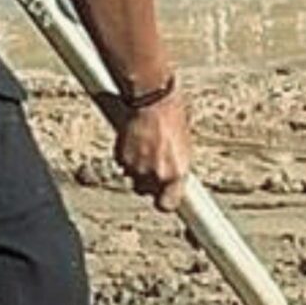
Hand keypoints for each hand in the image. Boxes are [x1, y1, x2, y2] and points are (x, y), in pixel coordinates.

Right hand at [115, 88, 191, 212]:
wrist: (152, 99)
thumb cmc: (173, 116)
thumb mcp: (183, 143)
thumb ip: (176, 164)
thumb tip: (173, 175)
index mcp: (177, 172)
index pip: (167, 205)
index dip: (164, 202)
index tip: (164, 198)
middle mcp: (157, 174)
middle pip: (146, 191)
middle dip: (147, 180)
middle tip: (152, 161)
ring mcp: (138, 167)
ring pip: (132, 177)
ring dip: (136, 167)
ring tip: (144, 146)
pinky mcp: (122, 157)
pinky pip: (122, 164)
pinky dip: (126, 155)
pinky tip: (135, 139)